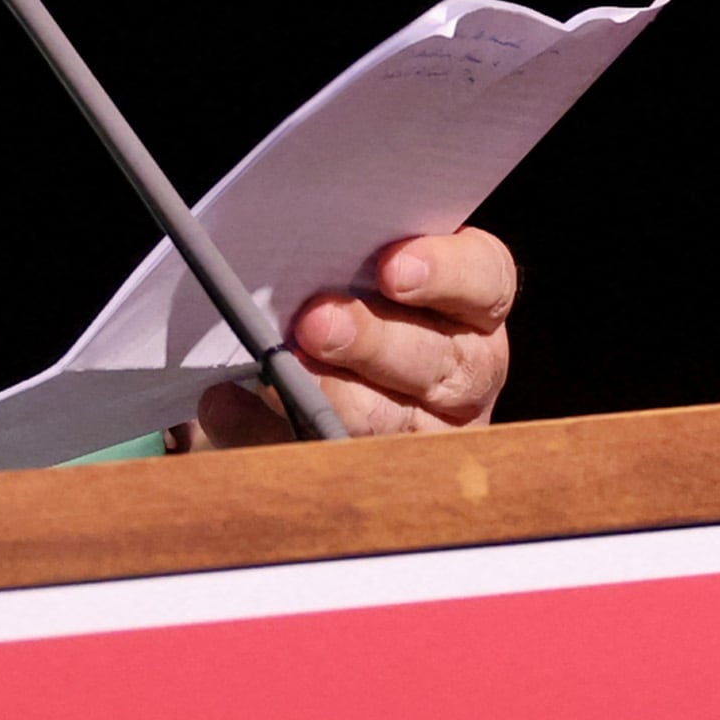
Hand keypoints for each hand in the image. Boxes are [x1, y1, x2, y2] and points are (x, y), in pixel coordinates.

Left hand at [182, 228, 514, 450]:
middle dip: (374, 339)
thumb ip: (341, 252)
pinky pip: (330, 463)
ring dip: (334, 394)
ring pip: (392, 419)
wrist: (294, 388)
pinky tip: (232, 405)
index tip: (392, 268)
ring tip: (281, 370)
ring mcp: (427, 433)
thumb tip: (291, 242)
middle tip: (316, 322)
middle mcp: (464, 371)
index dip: (446, 272)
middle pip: (439, 357)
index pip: (486, 281)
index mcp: (470, 306)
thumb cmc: (334, 301)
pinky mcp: (374, 477)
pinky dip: (273, 431)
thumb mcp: (348, 270)